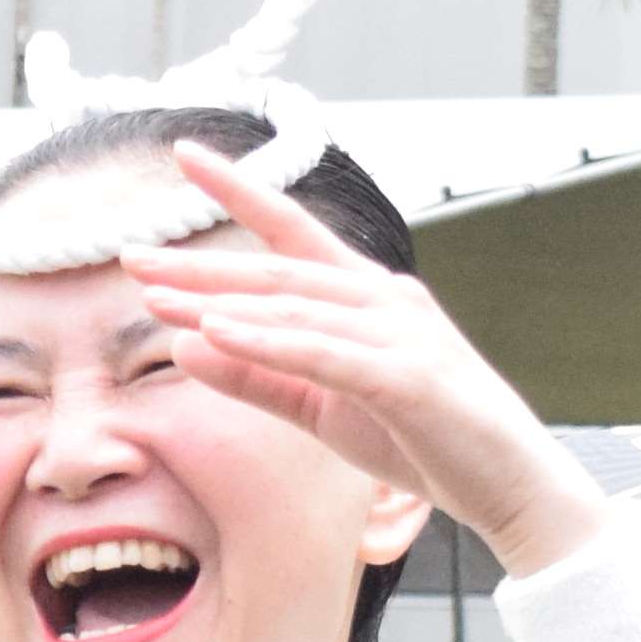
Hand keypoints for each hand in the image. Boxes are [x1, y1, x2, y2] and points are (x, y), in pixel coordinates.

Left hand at [133, 146, 601, 562]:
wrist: (510, 485)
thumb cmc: (421, 440)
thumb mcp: (321, 409)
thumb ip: (257, 377)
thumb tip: (186, 346)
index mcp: (366, 296)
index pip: (293, 231)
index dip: (240, 189)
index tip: (184, 155)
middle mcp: (385, 298)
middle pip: (280, 269)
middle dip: (202, 263)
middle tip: (129, 255)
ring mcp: (400, 332)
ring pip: (296, 306)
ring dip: (222, 299)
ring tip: (155, 296)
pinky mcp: (407, 378)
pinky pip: (324, 353)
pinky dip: (267, 341)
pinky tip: (215, 332)